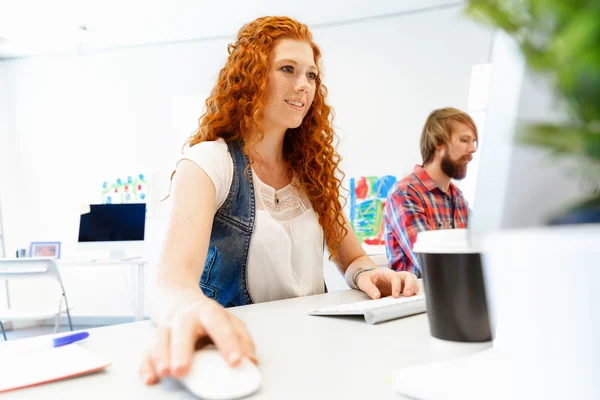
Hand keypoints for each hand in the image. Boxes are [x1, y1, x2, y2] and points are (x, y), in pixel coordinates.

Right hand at [138, 298, 255, 384]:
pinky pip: (146, 351)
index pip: (219, 324)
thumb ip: (242, 340)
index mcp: (208, 312)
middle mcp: (186, 317)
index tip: (235, 361)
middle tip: (183, 369)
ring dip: (160, 356)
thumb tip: (251, 362)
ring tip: (165, 372)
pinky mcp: (154, 337)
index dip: (228, 342)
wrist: (175, 295)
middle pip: (183, 329)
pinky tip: (150, 377)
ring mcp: (167, 326)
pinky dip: (145, 365)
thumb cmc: (205, 316)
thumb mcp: (228, 321)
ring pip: (160, 338)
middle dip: (182, 350)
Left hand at [356, 267, 417, 298]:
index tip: (395, 296)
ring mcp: (399, 280)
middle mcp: (395, 275)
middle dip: (410, 285)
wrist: (367, 276)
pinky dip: (414, 290)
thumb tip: (377, 296)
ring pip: (412, 279)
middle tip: (407, 295)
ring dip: (414, 287)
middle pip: (408, 275)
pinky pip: (412, 285)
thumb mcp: (363, 282)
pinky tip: (412, 297)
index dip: (397, 286)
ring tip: (411, 297)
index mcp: (386, 273)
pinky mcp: (401, 285)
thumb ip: (369, 288)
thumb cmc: (366, 278)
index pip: (395, 277)